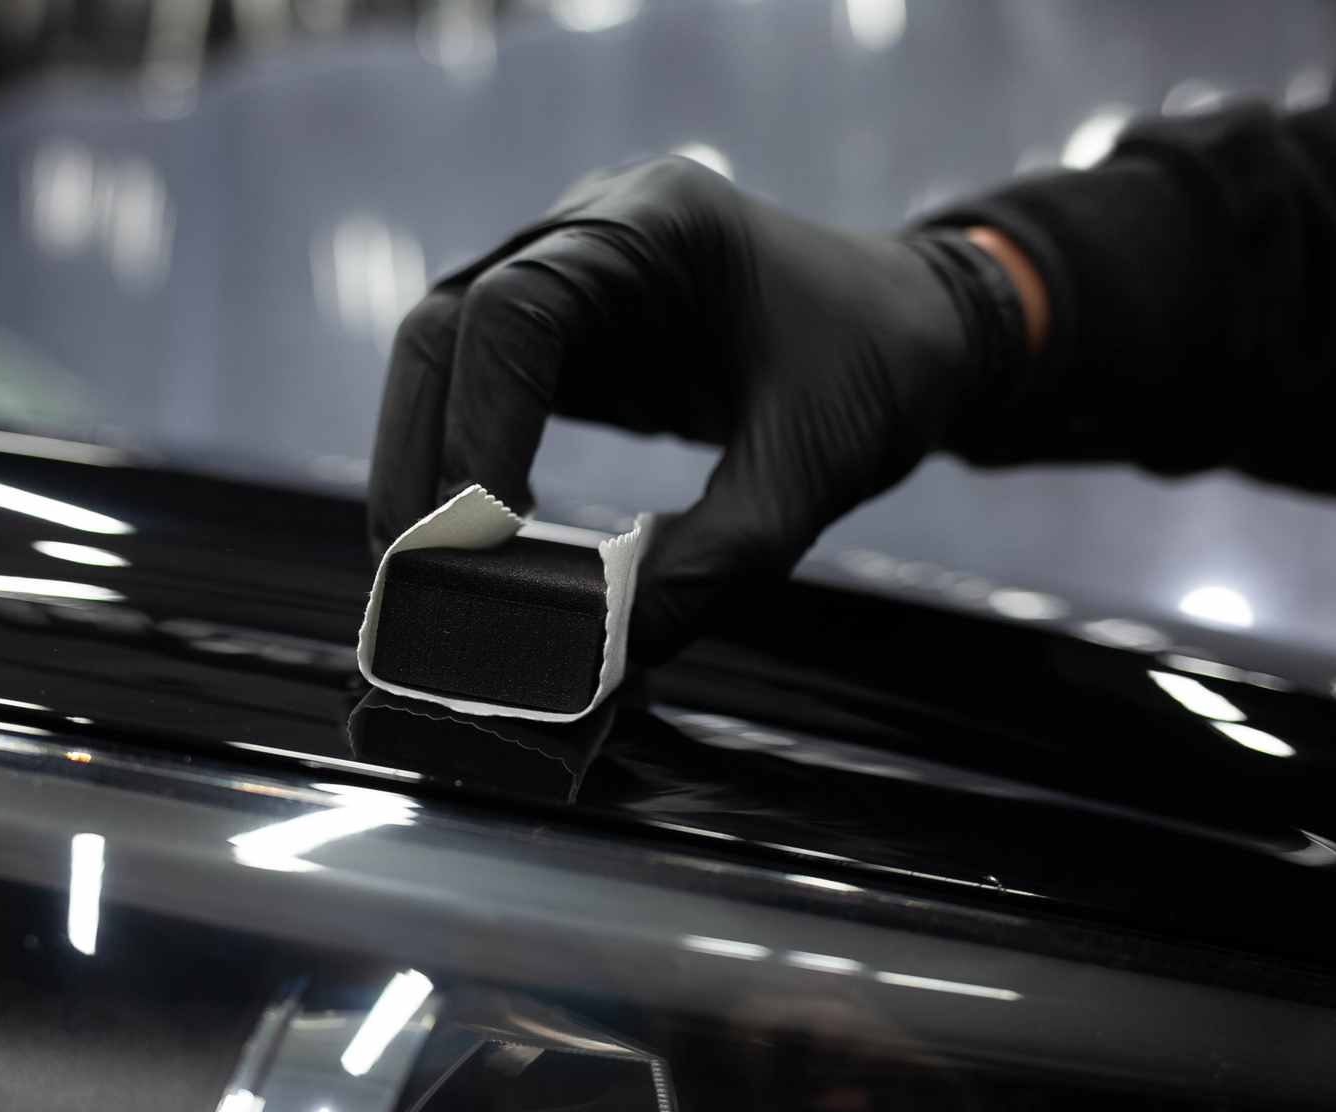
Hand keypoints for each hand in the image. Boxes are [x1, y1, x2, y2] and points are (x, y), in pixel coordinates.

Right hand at [369, 156, 1024, 661]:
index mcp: (658, 224)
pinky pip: (482, 389)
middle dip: (420, 456)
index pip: (515, 310)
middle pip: (445, 327)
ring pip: (443, 357)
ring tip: (426, 575)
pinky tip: (478, 543)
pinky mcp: (569, 330)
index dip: (476, 426)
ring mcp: (569, 273)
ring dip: (426, 463)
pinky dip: (465, 463)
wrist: (922, 332)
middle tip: (412, 579)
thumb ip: (710, 566)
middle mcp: (592, 230)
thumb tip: (595, 663)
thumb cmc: (884, 372)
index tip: (475, 540)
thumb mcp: (811, 475)